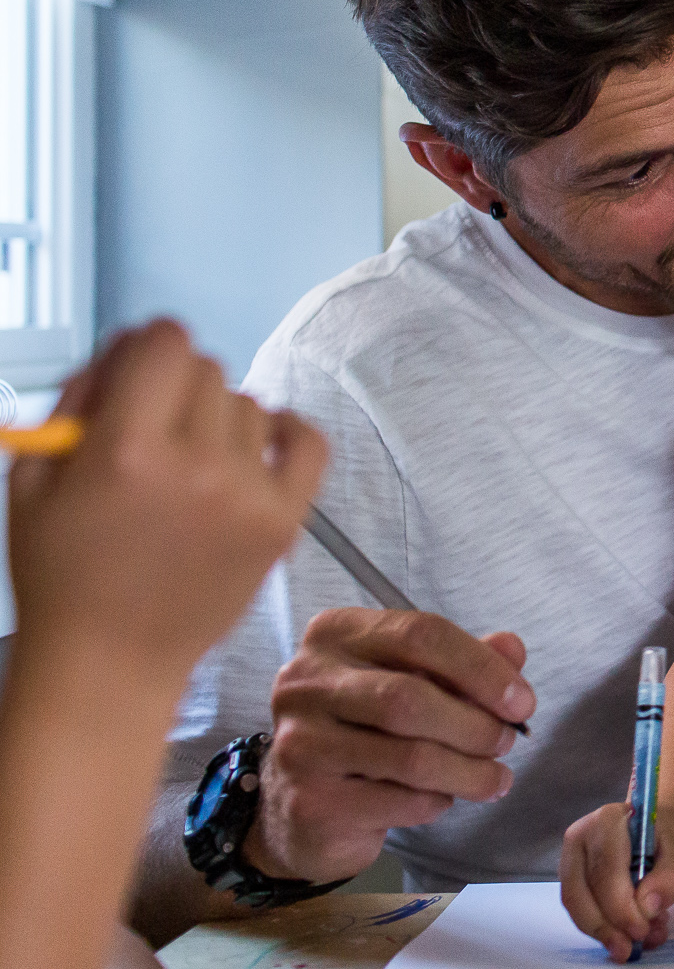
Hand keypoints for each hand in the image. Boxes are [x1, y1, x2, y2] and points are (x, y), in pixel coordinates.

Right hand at [6, 319, 327, 678]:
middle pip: (207, 372)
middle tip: (153, 427)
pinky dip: (285, 432)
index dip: (147, 346)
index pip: (165, 342)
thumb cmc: (62, 575)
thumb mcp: (33, 481)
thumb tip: (122, 350)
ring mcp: (248, 493)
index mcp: (126, 450)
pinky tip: (257, 444)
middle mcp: (196, 465)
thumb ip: (74, 402)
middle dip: (175, 387)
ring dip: (218, 419)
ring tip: (187, 464)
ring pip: (249, 405)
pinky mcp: (283, 521)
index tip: (139, 367)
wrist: (112, 663)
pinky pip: (308, 442)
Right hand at [248, 611, 534, 882]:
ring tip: (495, 778)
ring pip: (410, 757)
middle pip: (410, 698)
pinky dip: (437, 802)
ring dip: (469, 771)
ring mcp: (300, 744)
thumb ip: (465, 662)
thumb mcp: (417, 682)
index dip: (482, 668)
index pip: (420, 633)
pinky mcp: (309, 802)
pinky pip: (399, 802)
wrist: (305, 807)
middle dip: (476, 725)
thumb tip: (512, 648)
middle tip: (507, 742)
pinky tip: (443, 797)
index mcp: (336, 635)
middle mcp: (306, 683)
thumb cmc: (368, 730)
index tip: (522, 701)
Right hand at [560, 805, 673, 963]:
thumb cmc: (671, 839)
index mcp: (608, 820)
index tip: (640, 930)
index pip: (605, 871)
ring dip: (605, 931)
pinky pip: (582, 910)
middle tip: (630, 949)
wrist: (664, 831)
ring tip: (640, 940)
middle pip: (581, 892)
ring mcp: (572, 859)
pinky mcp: (573, 880)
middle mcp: (581, 838)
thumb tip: (646, 906)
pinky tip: (631, 932)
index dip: (620, 907)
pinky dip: (605, 927)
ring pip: (577, 906)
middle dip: (606, 927)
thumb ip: (669, 878)